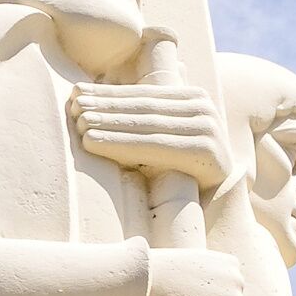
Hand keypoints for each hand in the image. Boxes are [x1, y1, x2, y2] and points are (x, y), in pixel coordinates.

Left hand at [71, 80, 231, 190]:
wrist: (222, 204)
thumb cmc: (183, 171)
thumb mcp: (166, 137)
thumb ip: (146, 117)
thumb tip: (97, 95)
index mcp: (192, 98)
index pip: (143, 94)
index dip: (108, 93)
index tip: (76, 92)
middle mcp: (203, 108)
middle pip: (143, 107)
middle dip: (105, 105)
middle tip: (73, 106)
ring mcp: (208, 129)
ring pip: (146, 124)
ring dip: (109, 122)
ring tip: (79, 123)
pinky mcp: (207, 152)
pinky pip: (154, 146)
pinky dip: (120, 143)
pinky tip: (92, 142)